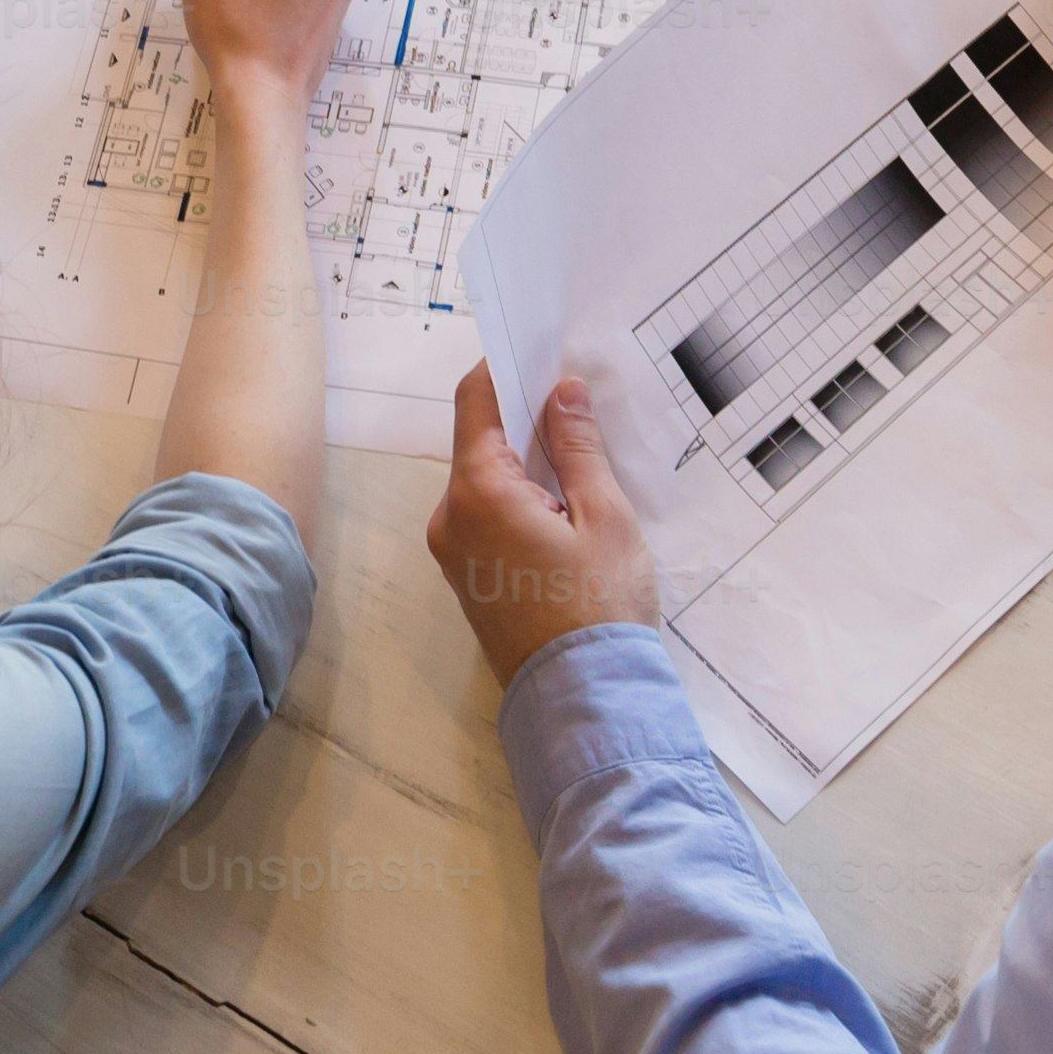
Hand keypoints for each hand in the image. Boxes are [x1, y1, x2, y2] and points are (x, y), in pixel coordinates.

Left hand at [432, 362, 657, 689]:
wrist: (586, 701)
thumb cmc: (601, 607)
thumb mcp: (603, 515)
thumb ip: (578, 446)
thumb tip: (562, 391)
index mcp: (477, 492)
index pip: (474, 400)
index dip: (506, 367)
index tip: (543, 352)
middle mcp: (449, 517)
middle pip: (479, 440)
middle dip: (524, 418)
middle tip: (577, 405)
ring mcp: (453, 553)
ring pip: (484, 480)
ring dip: (525, 462)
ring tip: (581, 460)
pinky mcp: (467, 578)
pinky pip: (486, 516)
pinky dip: (518, 499)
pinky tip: (563, 507)